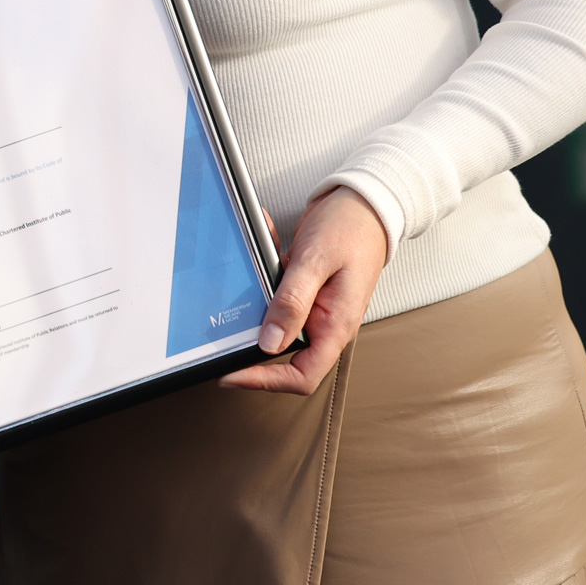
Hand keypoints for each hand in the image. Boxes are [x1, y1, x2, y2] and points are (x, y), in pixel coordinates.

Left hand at [220, 187, 387, 394]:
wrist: (366, 203)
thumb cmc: (350, 229)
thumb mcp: (316, 262)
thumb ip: (293, 302)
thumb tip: (269, 343)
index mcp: (336, 326)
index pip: (302, 375)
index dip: (265, 381)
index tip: (231, 374)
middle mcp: (326, 324)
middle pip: (285, 358)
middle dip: (251, 350)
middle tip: (220, 341)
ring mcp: (316, 310)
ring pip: (277, 327)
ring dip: (254, 308)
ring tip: (236, 285)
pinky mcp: (306, 293)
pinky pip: (278, 297)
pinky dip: (264, 277)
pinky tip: (261, 246)